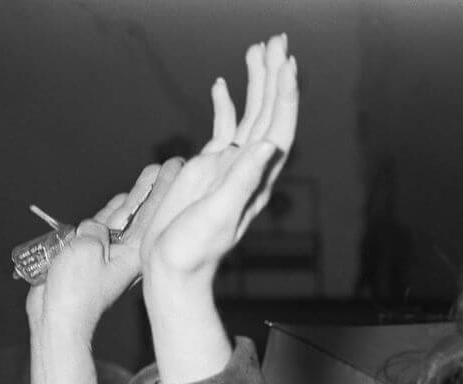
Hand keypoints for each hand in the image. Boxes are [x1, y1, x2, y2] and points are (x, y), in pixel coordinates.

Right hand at [25, 158, 182, 344]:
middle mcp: (128, 252)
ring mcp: (111, 255)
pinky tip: (123, 199)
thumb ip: (94, 231)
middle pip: (145, 212)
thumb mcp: (85, 250)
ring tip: (152, 174)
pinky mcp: (94, 257)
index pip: (153, 213)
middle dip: (157, 187)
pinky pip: (105, 228)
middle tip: (174, 165)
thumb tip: (97, 227)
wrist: (59, 316)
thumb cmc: (74, 288)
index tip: (178, 169)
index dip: (165, 188)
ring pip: (126, 217)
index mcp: (134, 253)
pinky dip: (114, 211)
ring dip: (138, 195)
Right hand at [141, 34, 298, 281]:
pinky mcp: (210, 166)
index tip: (287, 63)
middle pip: (269, 113)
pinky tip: (224, 84)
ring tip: (259, 48)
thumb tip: (268, 146)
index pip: (279, 127)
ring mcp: (231, 164)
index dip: (285, 95)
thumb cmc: (196, 248)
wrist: (175, 266)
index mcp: (258, 176)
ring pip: (250, 115)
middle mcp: (250, 166)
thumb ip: (242, 180)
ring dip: (257, 83)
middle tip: (278, 39)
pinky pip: (224, 128)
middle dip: (275, 76)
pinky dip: (226, 105)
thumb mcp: (221, 214)